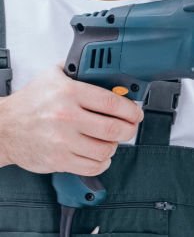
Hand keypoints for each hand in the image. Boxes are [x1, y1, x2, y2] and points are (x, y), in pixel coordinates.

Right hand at [0, 64, 142, 174]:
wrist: (3, 127)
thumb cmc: (29, 103)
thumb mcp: (52, 76)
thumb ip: (78, 70)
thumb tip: (107, 70)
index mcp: (69, 93)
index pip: (112, 102)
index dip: (131, 110)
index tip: (135, 113)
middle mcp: (67, 117)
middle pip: (114, 128)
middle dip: (129, 129)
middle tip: (130, 127)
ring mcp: (63, 140)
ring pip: (106, 149)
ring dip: (114, 146)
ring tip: (110, 140)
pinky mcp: (59, 160)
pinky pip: (93, 166)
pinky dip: (102, 162)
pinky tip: (100, 154)